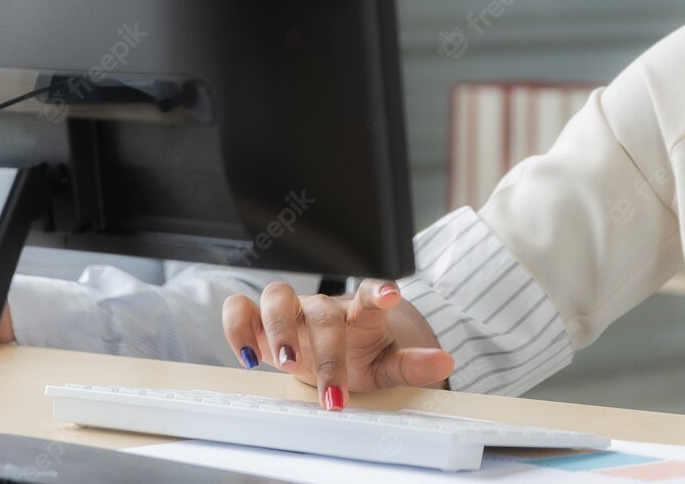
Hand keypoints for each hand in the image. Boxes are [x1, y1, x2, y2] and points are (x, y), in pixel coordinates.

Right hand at [222, 279, 454, 409]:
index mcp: (359, 314)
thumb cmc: (356, 353)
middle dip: (327, 351)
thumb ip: (413, 365)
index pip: (372, 296)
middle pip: (324, 312)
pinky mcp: (258, 319)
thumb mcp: (385, 364)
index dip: (380, 293)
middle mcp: (323, 306)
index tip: (392, 296)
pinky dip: (238, 328)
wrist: (327, 349)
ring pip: (277, 296)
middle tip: (332, 392)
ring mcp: (291, 309)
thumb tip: (446, 363)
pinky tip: (249, 356)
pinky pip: (239, 309)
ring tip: (287, 366)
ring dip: (279, 329)